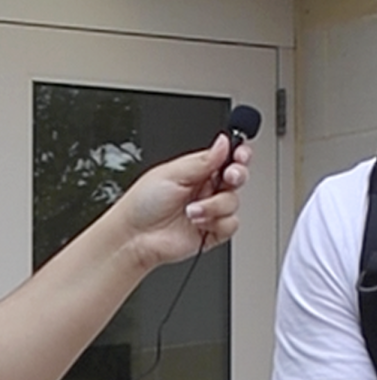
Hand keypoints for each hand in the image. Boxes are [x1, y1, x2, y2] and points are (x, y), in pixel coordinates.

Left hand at [113, 133, 251, 272]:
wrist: (134, 238)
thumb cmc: (142, 204)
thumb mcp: (172, 173)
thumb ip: (203, 159)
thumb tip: (224, 141)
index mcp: (198, 170)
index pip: (228, 157)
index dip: (239, 154)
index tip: (240, 154)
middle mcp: (207, 189)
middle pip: (238, 177)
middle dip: (237, 175)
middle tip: (228, 177)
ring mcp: (210, 210)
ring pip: (234, 202)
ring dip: (214, 206)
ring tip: (192, 211)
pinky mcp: (213, 231)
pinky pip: (231, 224)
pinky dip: (217, 223)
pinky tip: (199, 223)